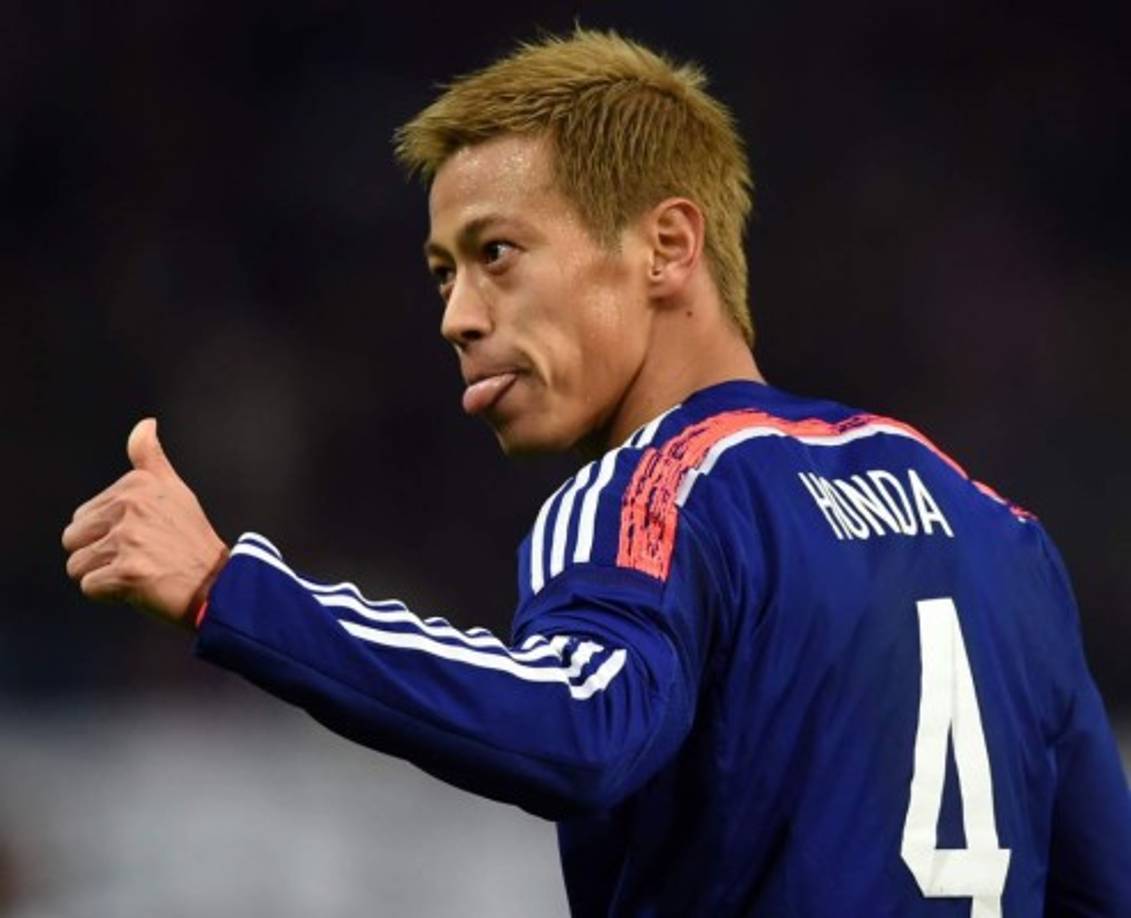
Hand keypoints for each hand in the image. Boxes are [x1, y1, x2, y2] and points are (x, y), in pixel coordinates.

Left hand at [62, 418, 228, 629]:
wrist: (220, 585)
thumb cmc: (192, 541)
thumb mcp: (175, 491)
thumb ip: (150, 457)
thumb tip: (145, 423)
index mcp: (136, 484)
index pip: (83, 516)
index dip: (108, 534)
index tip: (145, 537)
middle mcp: (131, 506)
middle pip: (73, 539)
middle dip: (99, 555)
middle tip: (139, 558)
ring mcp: (129, 539)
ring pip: (77, 565)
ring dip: (104, 576)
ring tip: (139, 573)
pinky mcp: (128, 572)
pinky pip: (90, 587)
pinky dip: (111, 595)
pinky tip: (140, 588)